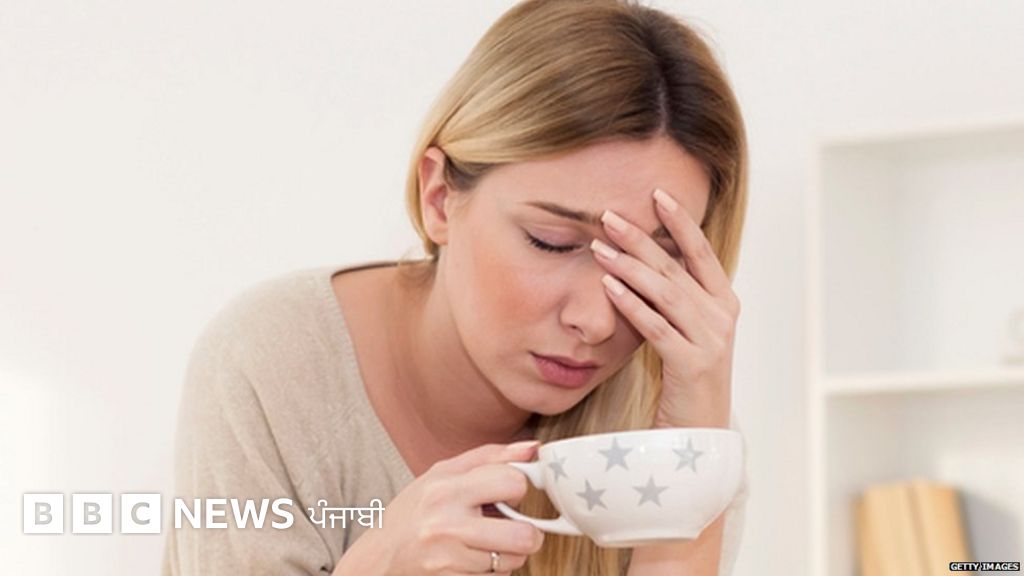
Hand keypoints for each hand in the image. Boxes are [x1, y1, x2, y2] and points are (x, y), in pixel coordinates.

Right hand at [335, 441, 544, 575]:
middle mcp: (447, 525)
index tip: (510, 491)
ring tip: (490, 543)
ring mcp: (449, 559)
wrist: (380, 555)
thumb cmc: (414, 510)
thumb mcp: (443, 472)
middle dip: (528, 533)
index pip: (512, 481)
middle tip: (517, 528)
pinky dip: (493, 571)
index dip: (518, 486)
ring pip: (513, 561)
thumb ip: (490, 457)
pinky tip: (476, 559)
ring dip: (510, 554)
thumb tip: (533, 448)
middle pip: (523, 536)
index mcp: (447, 489)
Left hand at [590, 188, 739, 428]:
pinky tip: (609, 287)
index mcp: (723, 302)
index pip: (701, 251)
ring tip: (600, 246)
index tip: (657, 193)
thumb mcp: (683, 330)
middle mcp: (722, 317)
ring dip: (630, 266)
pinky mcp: (693, 365)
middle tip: (609, 215)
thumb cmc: (685, 379)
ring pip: (666, 293)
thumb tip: (638, 259)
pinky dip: (632, 304)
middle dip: (641, 238)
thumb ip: (670, 298)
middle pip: (676, 267)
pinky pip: (657, 327)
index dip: (681, 221)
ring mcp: (711, 341)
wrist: (700, 434)